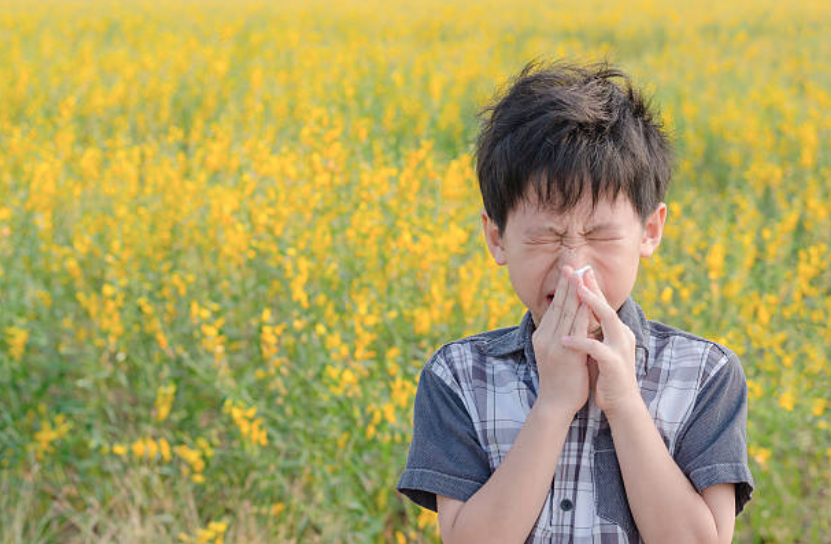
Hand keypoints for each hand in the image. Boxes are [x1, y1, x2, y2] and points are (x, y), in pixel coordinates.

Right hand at [532, 265, 590, 416]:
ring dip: (574, 290)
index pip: (554, 306)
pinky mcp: (564, 351)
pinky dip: (580, 310)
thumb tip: (571, 321)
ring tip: (579, 272)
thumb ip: (561, 336)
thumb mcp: (556, 354)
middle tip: (572, 260)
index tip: (569, 269)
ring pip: (565, 311)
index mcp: (543, 335)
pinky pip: (574, 326)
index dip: (563, 287)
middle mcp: (546, 335)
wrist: (555, 404)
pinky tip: (586, 298)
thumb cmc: (560, 381)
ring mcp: (554, 343)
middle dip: (567, 281)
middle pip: (558, 303)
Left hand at [560, 268, 640, 417]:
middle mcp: (621, 335)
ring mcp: (620, 348)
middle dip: (593, 288)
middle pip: (607, 306)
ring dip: (591, 304)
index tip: (579, 271)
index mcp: (617, 331)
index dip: (591, 288)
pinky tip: (564, 340)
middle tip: (579, 271)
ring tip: (576, 292)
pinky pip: (595, 349)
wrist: (620, 402)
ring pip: (608, 320)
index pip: (603, 305)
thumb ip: (591, 332)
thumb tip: (576, 314)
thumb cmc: (606, 375)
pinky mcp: (614, 363)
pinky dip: (579, 343)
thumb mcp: (598, 348)